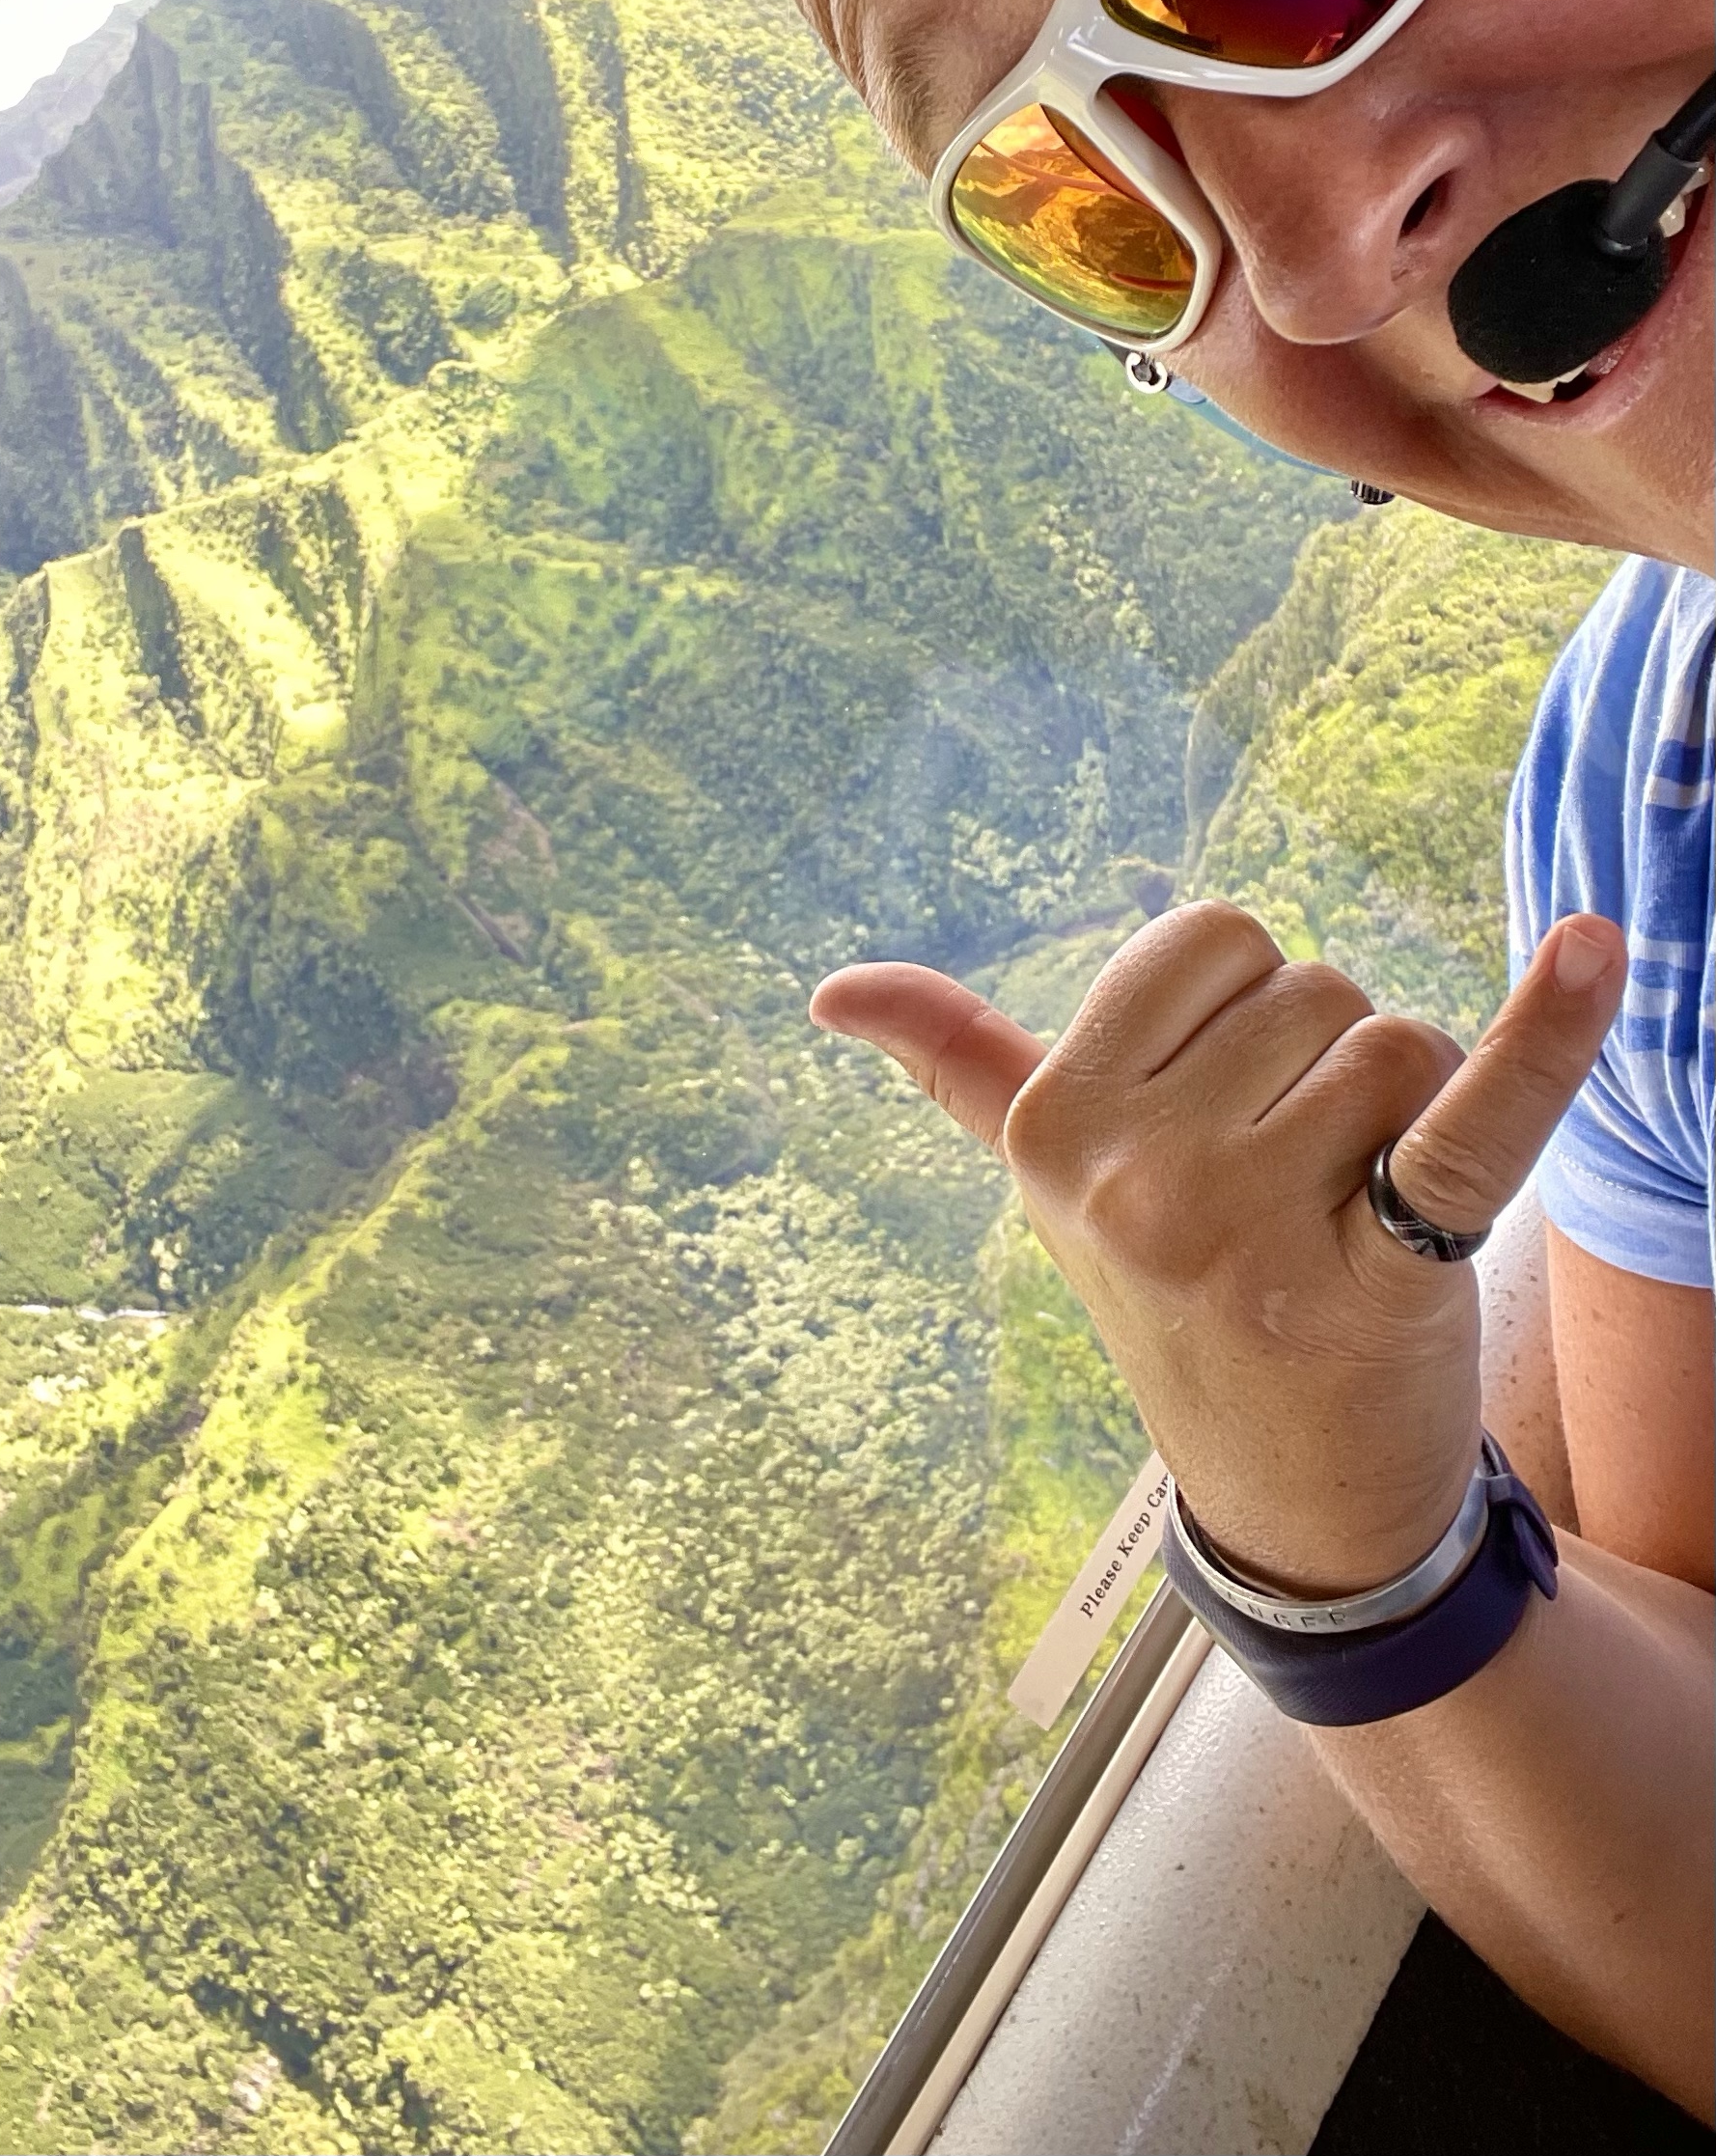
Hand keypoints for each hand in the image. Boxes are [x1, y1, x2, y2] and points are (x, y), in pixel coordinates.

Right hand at [812, 903, 1625, 1595]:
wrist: (1294, 1495)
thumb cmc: (1182, 1296)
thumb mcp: (1054, 1187)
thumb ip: (960, 1068)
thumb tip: (832, 990)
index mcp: (1054, 1124)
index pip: (1211, 935)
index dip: (1248, 1006)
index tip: (1227, 1108)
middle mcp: (1135, 1173)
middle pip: (1312, 987)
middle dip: (1331, 1061)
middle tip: (1303, 1183)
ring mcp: (1250, 1231)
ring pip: (1398, 1042)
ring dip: (1415, 1109)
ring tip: (1366, 1212)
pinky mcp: (1380, 1277)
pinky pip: (1473, 1127)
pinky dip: (1550, 1037)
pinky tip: (1599, 951)